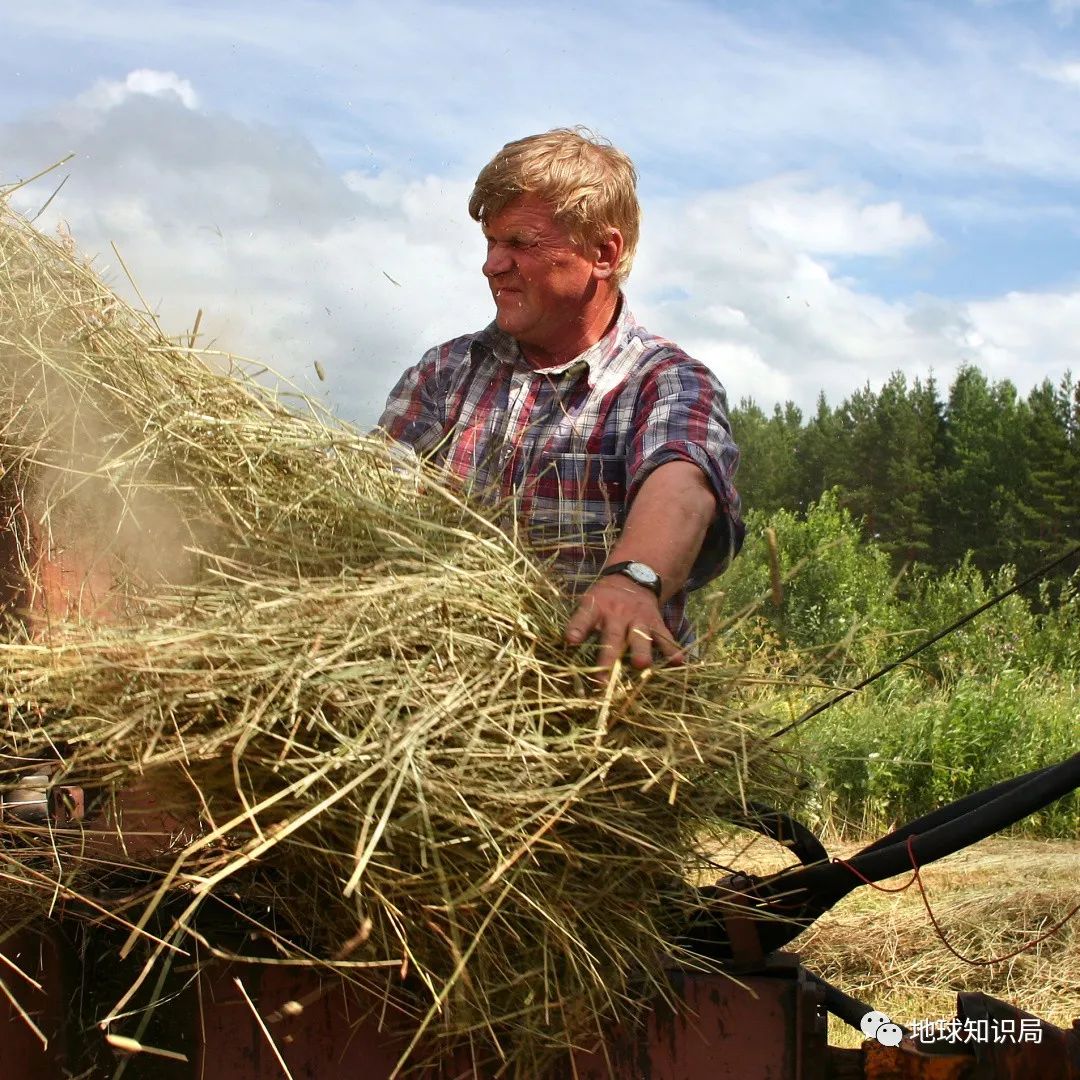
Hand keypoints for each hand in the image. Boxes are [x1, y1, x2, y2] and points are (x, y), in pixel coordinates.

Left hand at [564, 576, 684, 683]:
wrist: (633, 578)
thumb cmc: (604, 600)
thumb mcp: (589, 603)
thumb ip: (580, 624)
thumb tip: (565, 649)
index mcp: (596, 608)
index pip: (584, 617)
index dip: (577, 628)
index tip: (570, 640)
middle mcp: (617, 614)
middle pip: (613, 637)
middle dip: (608, 658)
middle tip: (603, 681)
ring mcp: (638, 619)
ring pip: (640, 637)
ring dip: (641, 651)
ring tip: (642, 666)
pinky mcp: (655, 622)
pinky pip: (664, 636)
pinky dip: (671, 648)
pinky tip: (678, 661)